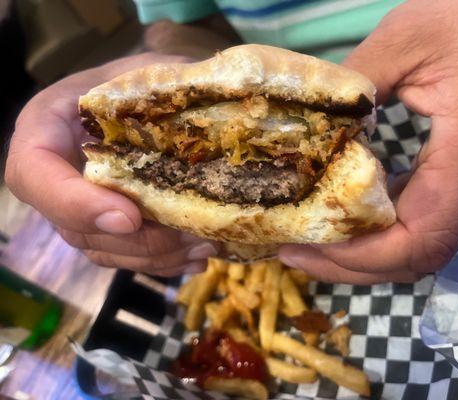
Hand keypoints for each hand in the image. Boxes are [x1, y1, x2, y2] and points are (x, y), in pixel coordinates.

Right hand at [5, 53, 219, 276]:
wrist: (157, 97)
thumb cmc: (151, 78)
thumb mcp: (158, 70)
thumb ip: (166, 92)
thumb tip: (214, 122)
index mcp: (49, 124)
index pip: (33, 172)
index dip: (74, 203)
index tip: (130, 217)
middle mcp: (56, 172)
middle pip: (73, 227)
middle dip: (136, 241)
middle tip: (192, 235)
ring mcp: (79, 204)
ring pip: (104, 250)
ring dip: (156, 256)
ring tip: (206, 245)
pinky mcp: (107, 225)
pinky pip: (126, 256)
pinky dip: (163, 262)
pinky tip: (197, 256)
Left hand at [279, 0, 457, 283]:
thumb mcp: (408, 37)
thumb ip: (355, 86)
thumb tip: (311, 126)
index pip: (419, 238)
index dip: (359, 257)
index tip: (304, 248)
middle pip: (418, 254)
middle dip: (352, 264)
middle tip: (295, 250)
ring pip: (424, 242)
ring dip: (367, 250)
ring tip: (312, 239)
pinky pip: (429, 216)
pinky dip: (384, 227)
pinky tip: (349, 212)